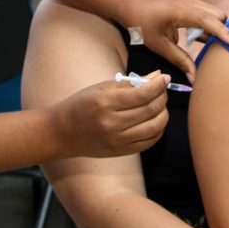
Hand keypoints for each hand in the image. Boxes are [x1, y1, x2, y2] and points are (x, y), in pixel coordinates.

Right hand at [49, 72, 169, 157]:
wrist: (63, 132)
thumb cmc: (82, 104)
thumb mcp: (102, 88)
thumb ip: (131, 82)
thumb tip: (157, 75)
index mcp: (106, 103)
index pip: (142, 94)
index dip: (158, 85)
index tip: (165, 78)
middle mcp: (112, 123)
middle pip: (151, 109)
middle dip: (162, 97)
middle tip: (162, 90)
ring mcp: (117, 140)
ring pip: (154, 127)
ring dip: (163, 113)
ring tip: (160, 105)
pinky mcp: (121, 151)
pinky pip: (149, 141)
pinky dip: (158, 130)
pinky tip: (155, 120)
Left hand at [122, 0, 228, 80]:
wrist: (133, 4)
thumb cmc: (142, 24)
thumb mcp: (159, 45)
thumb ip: (180, 60)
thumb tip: (195, 77)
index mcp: (181, 11)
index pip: (208, 20)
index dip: (222, 32)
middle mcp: (190, 3)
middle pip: (219, 15)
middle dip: (224, 30)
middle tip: (223, 50)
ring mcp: (192, 1)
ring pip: (215, 14)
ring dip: (217, 29)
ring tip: (215, 47)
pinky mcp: (191, 4)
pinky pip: (208, 14)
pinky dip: (210, 26)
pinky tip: (203, 40)